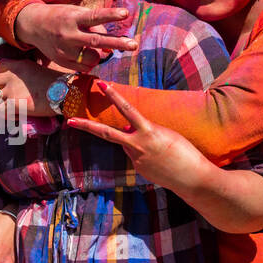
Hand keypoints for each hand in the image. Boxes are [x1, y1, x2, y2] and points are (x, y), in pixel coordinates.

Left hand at [0, 59, 60, 118]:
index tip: (3, 84)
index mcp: (17, 66)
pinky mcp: (14, 104)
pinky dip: (5, 116)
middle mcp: (11, 77)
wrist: (64, 91)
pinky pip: (0, 112)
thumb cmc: (56, 83)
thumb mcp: (38, 69)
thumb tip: (22, 84)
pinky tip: (14, 117)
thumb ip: (25, 73)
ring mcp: (11, 91)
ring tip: (4, 111)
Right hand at [16, 0, 138, 70]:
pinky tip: (84, 54)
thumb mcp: (75, 13)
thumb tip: (110, 46)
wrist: (33, 25)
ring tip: (94, 48)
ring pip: (93, 58)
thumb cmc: (61, 17)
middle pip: (97, 42)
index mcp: (73, 18)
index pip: (94, 16)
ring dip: (100, 55)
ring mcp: (64, 50)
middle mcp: (68, 35)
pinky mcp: (62, 61)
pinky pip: (85, 67)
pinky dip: (90, 62)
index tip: (125, 13)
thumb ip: (93, 25)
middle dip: (118, 43)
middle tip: (134, 45)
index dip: (111, 15)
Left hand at [65, 81, 209, 192]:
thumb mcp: (166, 134)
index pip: (127, 109)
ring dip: (136, 142)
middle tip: (70, 121)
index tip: (101, 85)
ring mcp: (135, 160)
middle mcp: (137, 146)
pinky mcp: (138, 170)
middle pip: (106, 133)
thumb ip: (145, 131)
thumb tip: (129, 130)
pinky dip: (145, 154)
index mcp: (148, 132)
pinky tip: (161, 160)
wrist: (192, 178)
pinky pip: (137, 156)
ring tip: (160, 149)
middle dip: (87, 126)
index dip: (114, 96)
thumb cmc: (185, 152)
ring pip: (127, 145)